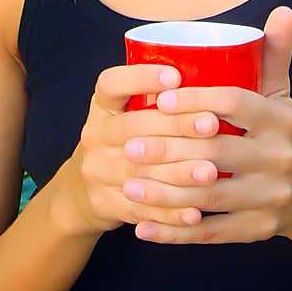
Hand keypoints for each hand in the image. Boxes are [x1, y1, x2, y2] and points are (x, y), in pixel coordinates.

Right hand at [53, 62, 223, 237]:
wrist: (78, 193)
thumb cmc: (120, 144)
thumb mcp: (123, 115)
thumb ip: (154, 100)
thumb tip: (213, 78)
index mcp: (102, 107)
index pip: (111, 84)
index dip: (141, 78)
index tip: (175, 77)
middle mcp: (95, 136)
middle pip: (132, 128)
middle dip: (175, 125)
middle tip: (211, 124)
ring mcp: (96, 172)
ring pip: (139, 172)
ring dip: (177, 173)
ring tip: (210, 171)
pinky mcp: (104, 204)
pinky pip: (140, 210)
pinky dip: (168, 214)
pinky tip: (195, 213)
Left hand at [124, 7, 291, 244]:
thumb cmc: (275, 133)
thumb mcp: (280, 94)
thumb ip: (275, 54)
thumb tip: (282, 10)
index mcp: (280, 120)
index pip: (233, 104)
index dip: (195, 100)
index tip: (158, 99)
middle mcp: (279, 159)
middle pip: (215, 152)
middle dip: (167, 150)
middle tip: (128, 147)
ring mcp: (270, 198)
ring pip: (208, 197)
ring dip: (163, 194)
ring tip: (127, 185)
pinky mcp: (258, 230)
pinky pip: (210, 234)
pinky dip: (174, 233)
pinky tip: (141, 228)